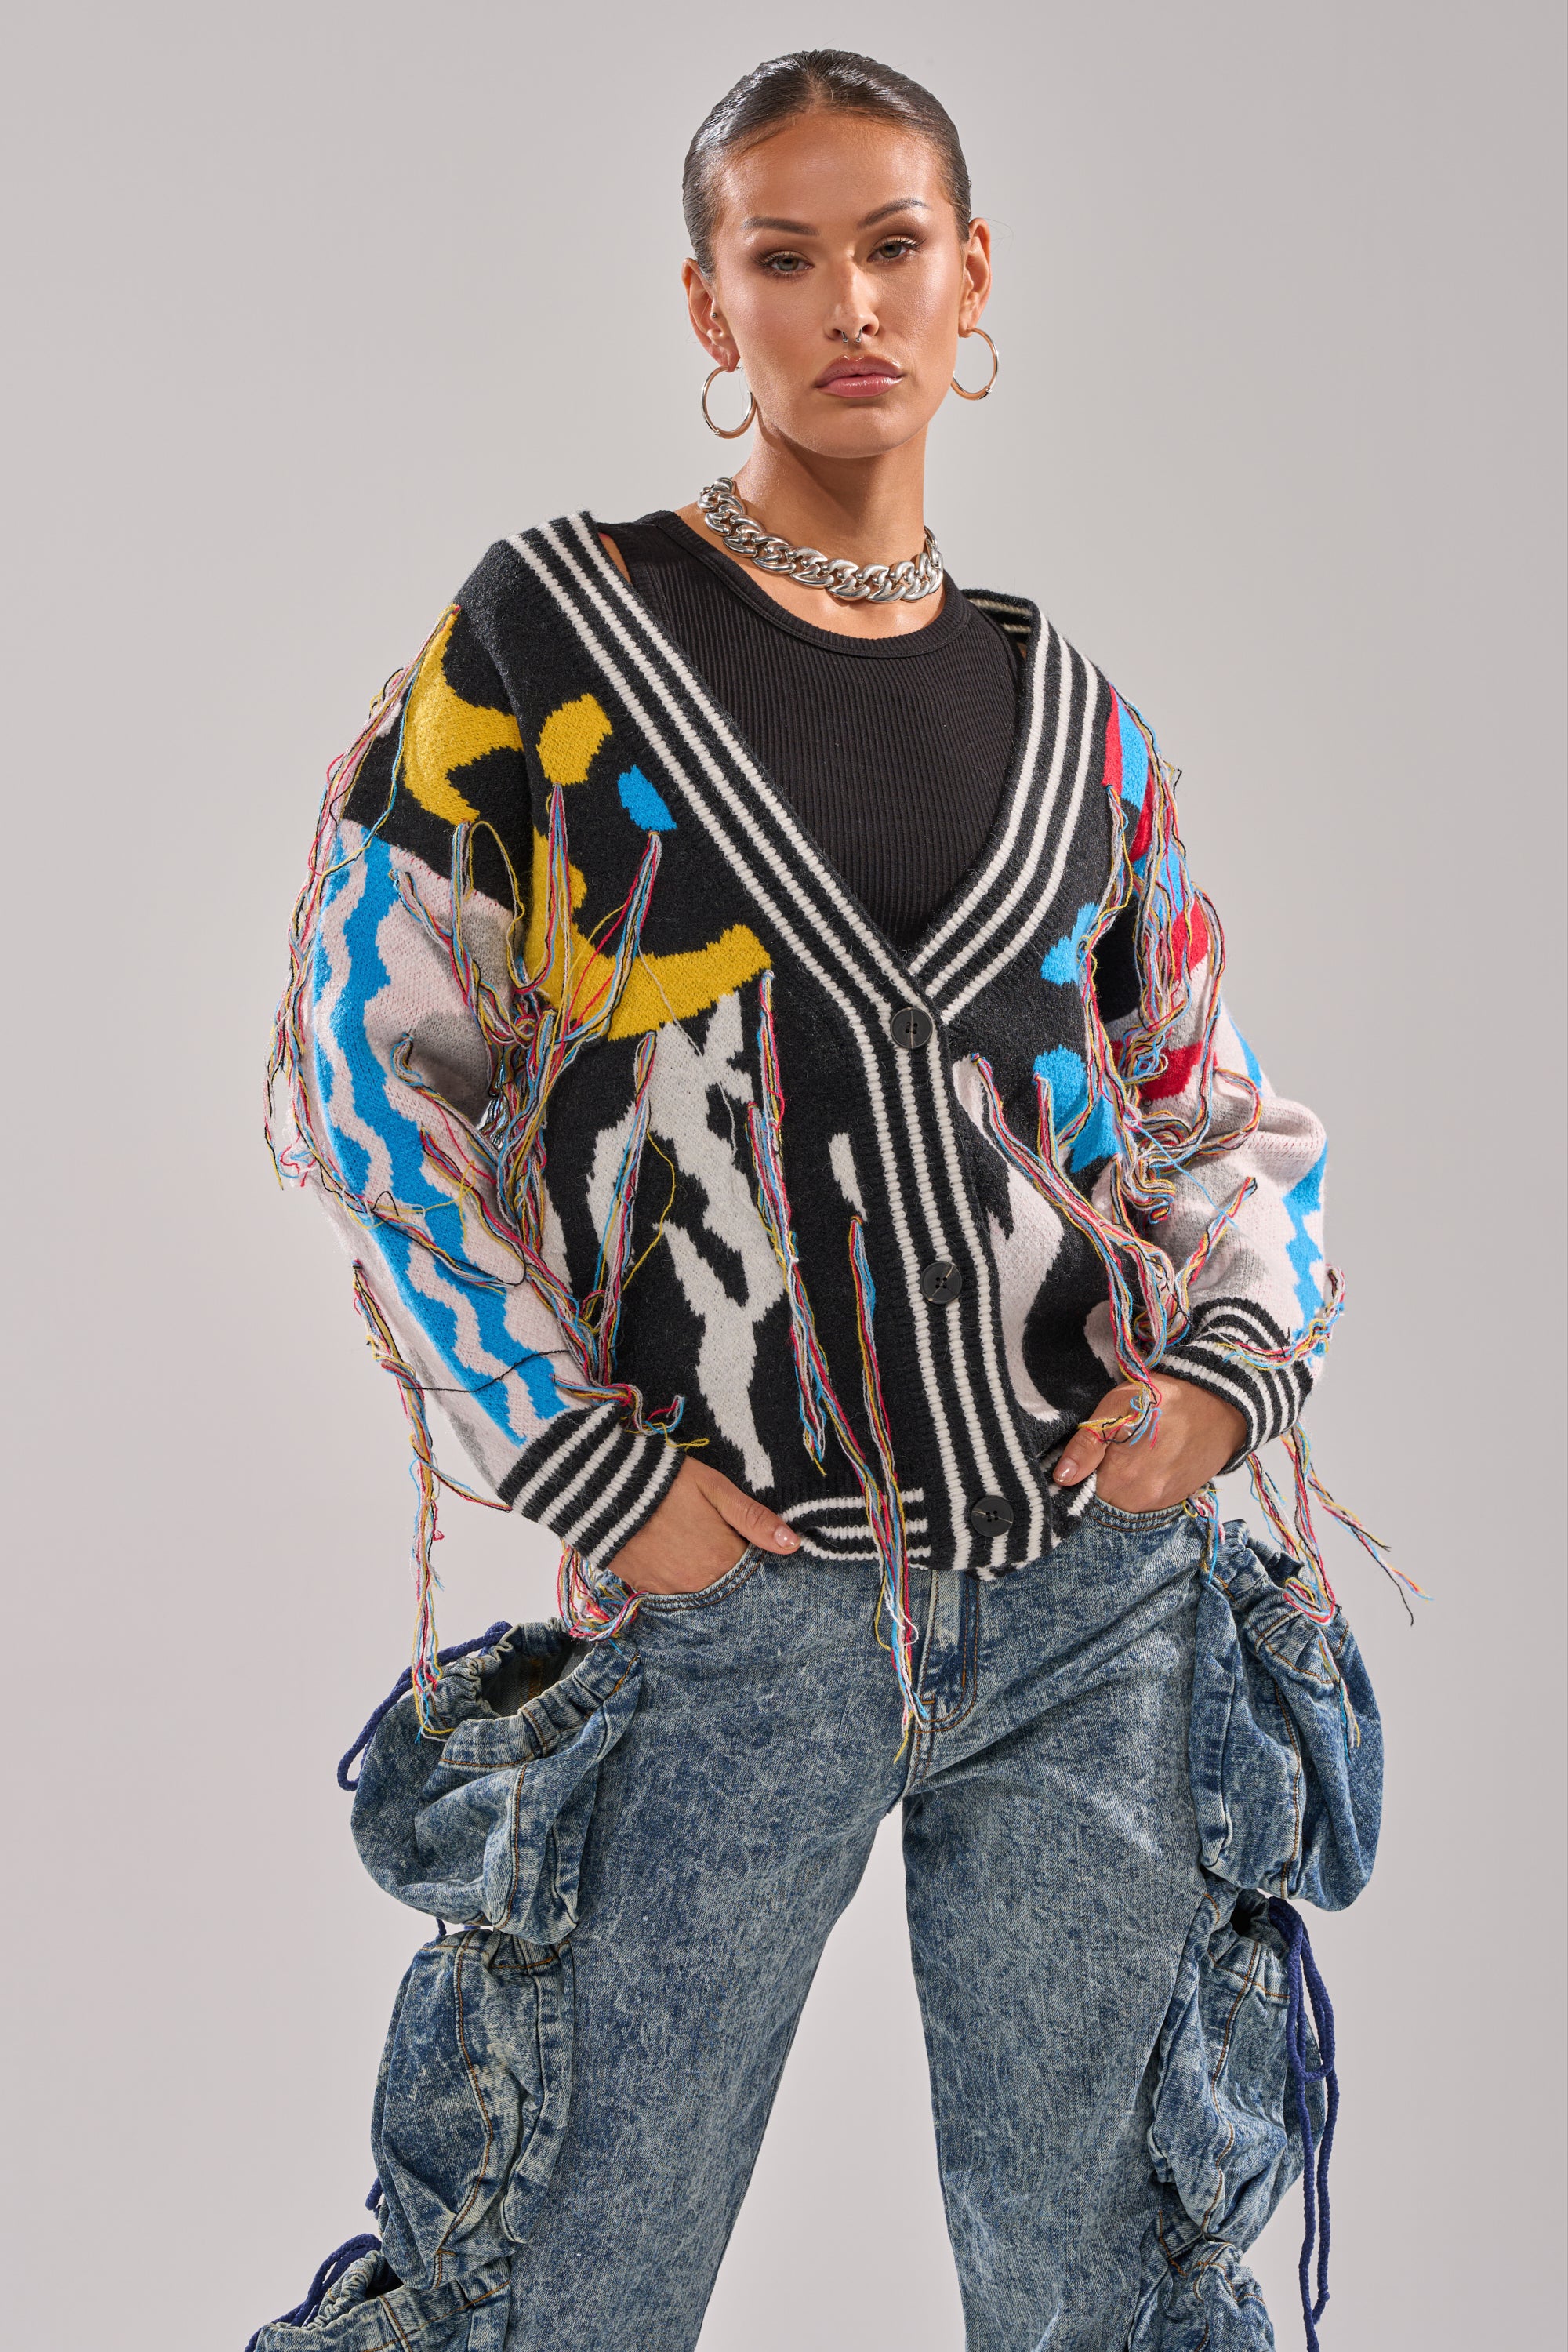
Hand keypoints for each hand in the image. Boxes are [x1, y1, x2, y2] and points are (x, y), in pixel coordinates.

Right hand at [605, 1457, 800, 1595]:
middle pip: (726, 1586)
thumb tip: (793, 1544)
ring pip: (698, 1590)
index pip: (752, 1574)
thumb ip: (753, 1518)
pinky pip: (670, 1592)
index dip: (753, 1559)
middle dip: (729, 1570)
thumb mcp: (715, 1489)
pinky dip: (676, 1578)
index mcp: (721, 1559)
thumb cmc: (667, 1482)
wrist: (602, 1489)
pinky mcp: (642, 1586)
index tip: (749, 1545)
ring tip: (693, 1546)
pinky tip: (673, 1556)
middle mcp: (698, 1583)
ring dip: (702, 1575)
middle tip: (717, 1542)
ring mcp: (669, 1589)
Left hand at [1051, 1375, 1245, 1512]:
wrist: (1221, 1403)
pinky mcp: (1178, 1498)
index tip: (1082, 1460)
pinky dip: (1141, 1485)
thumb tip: (1063, 1477)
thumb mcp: (1117, 1408)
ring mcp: (1162, 1502)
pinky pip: (1147, 1500)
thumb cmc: (1164, 1398)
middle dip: (1099, 1481)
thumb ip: (1087, 1445)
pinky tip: (1147, 1460)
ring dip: (1121, 1484)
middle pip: (1103, 1502)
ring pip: (1125, 1502)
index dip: (1077, 1479)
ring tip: (1130, 1452)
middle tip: (1108, 1450)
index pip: (1081, 1496)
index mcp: (1121, 1480)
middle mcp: (1142, 1500)